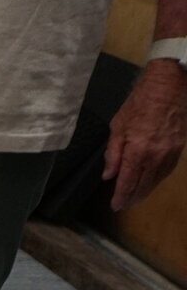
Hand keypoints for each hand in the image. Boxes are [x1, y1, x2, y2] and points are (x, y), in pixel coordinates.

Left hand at [104, 60, 186, 210]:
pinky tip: (152, 182)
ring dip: (146, 191)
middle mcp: (155, 155)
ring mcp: (170, 152)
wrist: (169, 84)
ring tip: (137, 197)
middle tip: (124, 205)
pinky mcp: (179, 147)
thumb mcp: (118, 126)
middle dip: (133, 198)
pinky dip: (158, 179)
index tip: (116, 205)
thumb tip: (108, 175)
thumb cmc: (141, 101)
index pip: (127, 182)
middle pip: (143, 186)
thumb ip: (112, 153)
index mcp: (137, 150)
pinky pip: (168, 170)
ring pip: (157, 180)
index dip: (121, 197)